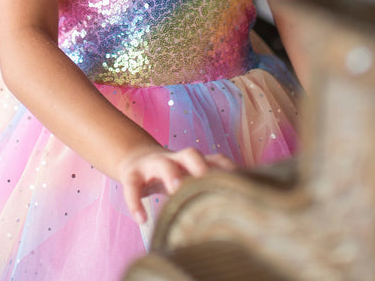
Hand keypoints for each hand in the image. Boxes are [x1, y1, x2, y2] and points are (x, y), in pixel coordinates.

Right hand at [118, 145, 233, 223]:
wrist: (136, 159)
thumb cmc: (171, 175)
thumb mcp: (187, 177)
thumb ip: (207, 186)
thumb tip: (238, 206)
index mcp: (193, 162)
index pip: (214, 159)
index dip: (228, 169)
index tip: (242, 183)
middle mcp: (175, 159)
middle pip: (190, 154)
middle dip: (200, 165)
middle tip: (207, 180)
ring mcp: (153, 164)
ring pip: (163, 164)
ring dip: (170, 174)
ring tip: (175, 190)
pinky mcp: (132, 175)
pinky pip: (132, 186)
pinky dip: (135, 202)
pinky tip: (141, 219)